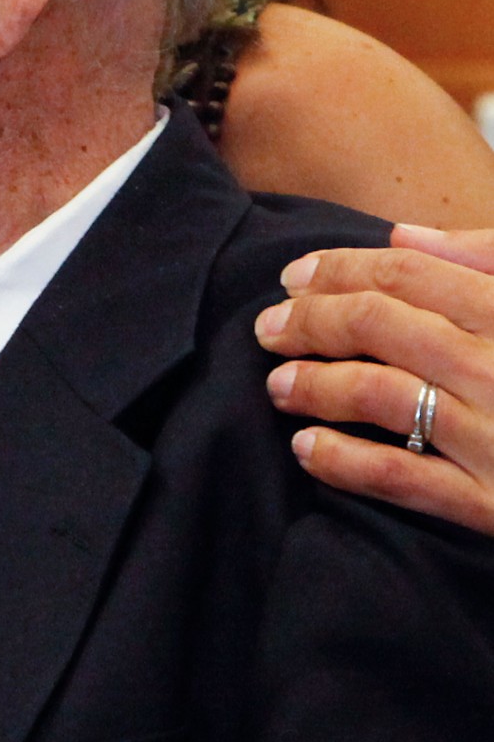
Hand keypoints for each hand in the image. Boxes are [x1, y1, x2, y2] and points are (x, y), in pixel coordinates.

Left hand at [255, 224, 493, 534]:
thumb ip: (488, 263)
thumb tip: (404, 236)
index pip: (409, 275)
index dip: (339, 270)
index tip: (294, 276)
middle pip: (381, 325)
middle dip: (310, 321)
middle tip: (268, 328)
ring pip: (381, 393)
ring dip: (314, 384)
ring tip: (278, 385)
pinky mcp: (493, 504)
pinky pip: (401, 477)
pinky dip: (343, 461)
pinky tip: (306, 449)